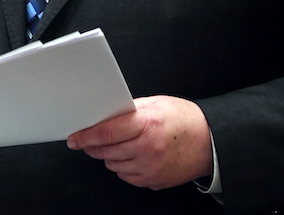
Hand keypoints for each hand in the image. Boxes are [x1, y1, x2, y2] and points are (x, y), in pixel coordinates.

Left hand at [66, 96, 212, 189]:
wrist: (209, 142)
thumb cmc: (185, 120)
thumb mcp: (156, 103)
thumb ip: (130, 109)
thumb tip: (105, 114)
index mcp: (147, 125)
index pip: (106, 133)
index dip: (86, 136)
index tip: (74, 138)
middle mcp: (147, 149)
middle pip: (106, 151)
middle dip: (93, 146)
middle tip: (88, 140)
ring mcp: (151, 168)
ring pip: (114, 165)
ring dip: (109, 156)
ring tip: (119, 144)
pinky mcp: (154, 181)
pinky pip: (127, 177)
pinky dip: (123, 167)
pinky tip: (131, 156)